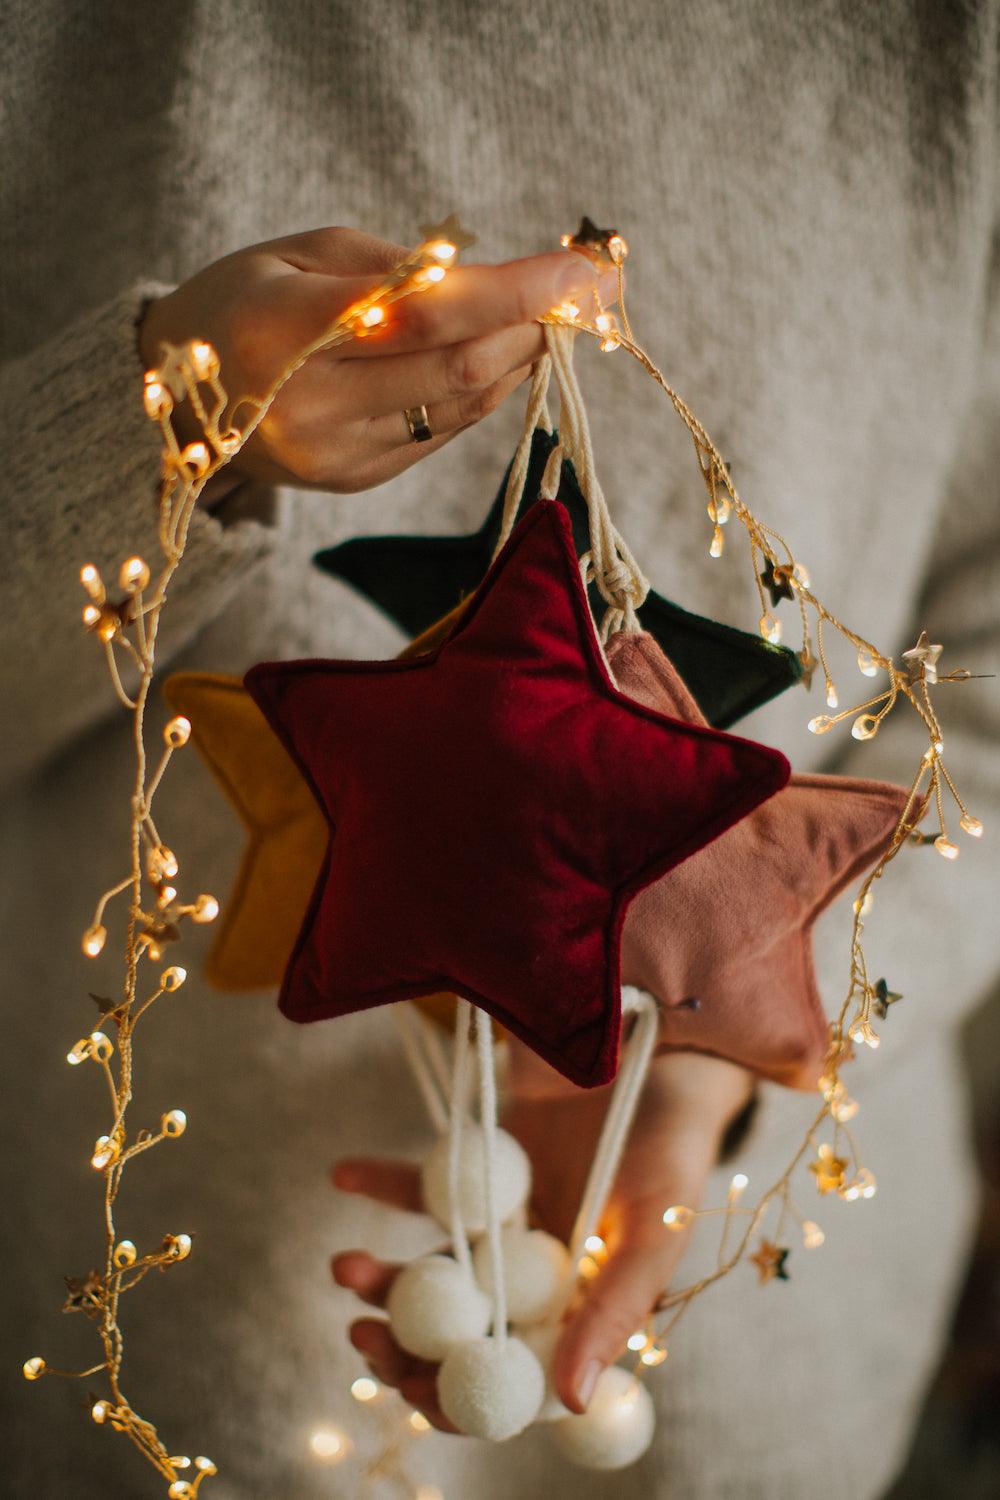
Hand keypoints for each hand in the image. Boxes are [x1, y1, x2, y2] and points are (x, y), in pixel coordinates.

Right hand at [140, 226, 603, 495]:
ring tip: (551, 315)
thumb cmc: (242, 302)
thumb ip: (396, 264)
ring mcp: (335, 454)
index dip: (516, 290)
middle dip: (535, 323)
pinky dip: (484, 389)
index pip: (427, 311)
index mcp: (284, 328)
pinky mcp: (355, 480)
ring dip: (521, 357)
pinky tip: (503, 355)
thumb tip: (502, 281)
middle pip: (459, 367)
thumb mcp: (300, 254)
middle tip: (586, 287)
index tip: (585, 266)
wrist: (174, 402)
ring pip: (462, 405)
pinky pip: (443, 432)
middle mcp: (311, 404)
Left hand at [331, 1038, 752, 1430]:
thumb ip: (613, 1310)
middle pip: (456, 1337)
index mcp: (575, 1316)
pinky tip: (345, 1175)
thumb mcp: (652, 1232)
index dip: (458, 1397)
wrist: (658, 1057)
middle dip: (401, 1346)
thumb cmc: (671, 1151)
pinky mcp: (476, 1176)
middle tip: (361, 1333)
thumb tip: (574, 1402)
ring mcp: (499, 1232)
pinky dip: (382, 1184)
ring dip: (382, 1276)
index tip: (413, 1388)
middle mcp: (530, 1285)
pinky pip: (422, 1189)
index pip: (508, 1382)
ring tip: (344, 1266)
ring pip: (430, 1271)